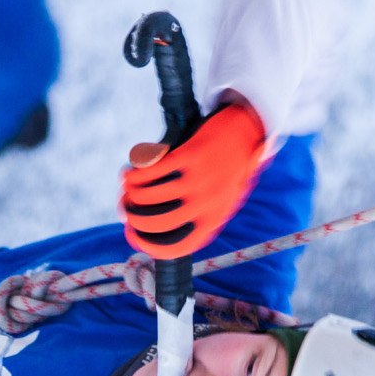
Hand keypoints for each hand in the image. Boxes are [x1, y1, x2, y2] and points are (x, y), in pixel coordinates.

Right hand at [121, 102, 266, 259]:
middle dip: (134, 219)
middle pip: (158, 223)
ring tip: (127, 187)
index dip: (149, 246)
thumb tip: (156, 225)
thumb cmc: (229, 166)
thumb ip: (196, 213)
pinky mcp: (192, 154)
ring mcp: (201, 178)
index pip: (179, 246)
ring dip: (131, 193)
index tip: (132, 236)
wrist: (248, 130)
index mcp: (214, 218)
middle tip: (126, 210)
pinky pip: (154, 170)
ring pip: (151, 196)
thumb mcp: (221, 198)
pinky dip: (136, 173)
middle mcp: (208, 202)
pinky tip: (130, 172)